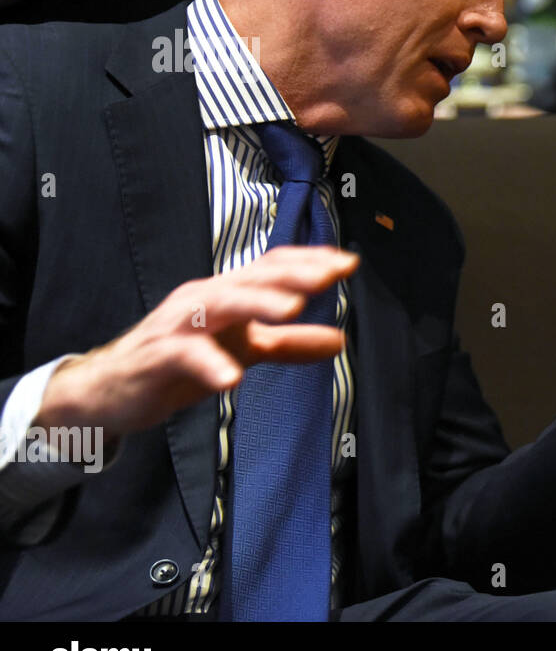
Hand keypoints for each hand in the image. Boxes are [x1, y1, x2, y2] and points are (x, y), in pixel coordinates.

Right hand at [34, 246, 358, 442]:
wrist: (113, 388)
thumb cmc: (182, 359)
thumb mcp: (244, 350)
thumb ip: (288, 344)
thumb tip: (339, 340)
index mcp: (228, 292)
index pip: (272, 266)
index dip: (309, 262)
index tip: (348, 263)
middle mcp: (206, 298)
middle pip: (253, 277)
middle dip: (293, 275)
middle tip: (331, 275)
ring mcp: (180, 324)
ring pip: (221, 304)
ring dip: (257, 303)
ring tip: (292, 309)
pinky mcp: (159, 356)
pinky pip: (186, 355)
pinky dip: (210, 364)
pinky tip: (233, 378)